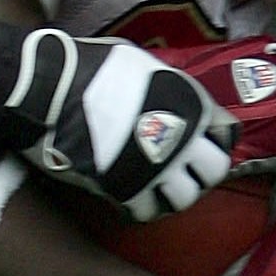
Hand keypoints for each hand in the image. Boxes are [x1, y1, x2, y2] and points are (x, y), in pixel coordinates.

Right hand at [2, 27, 234, 221]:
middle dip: (198, 172)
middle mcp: (183, 137)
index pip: (227, 132)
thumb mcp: (140, 62)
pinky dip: (139, 208)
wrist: (48, 88)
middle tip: (177, 170)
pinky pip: (147, 212)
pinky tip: (127, 198)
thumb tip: (166, 92)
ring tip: (152, 187)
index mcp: (190, 102)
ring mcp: (158, 167)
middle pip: (214, 172)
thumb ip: (164, 83)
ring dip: (170, 194)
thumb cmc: (87, 66)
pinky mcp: (128, 190)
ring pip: (185, 199)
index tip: (199, 144)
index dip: (214, 139)